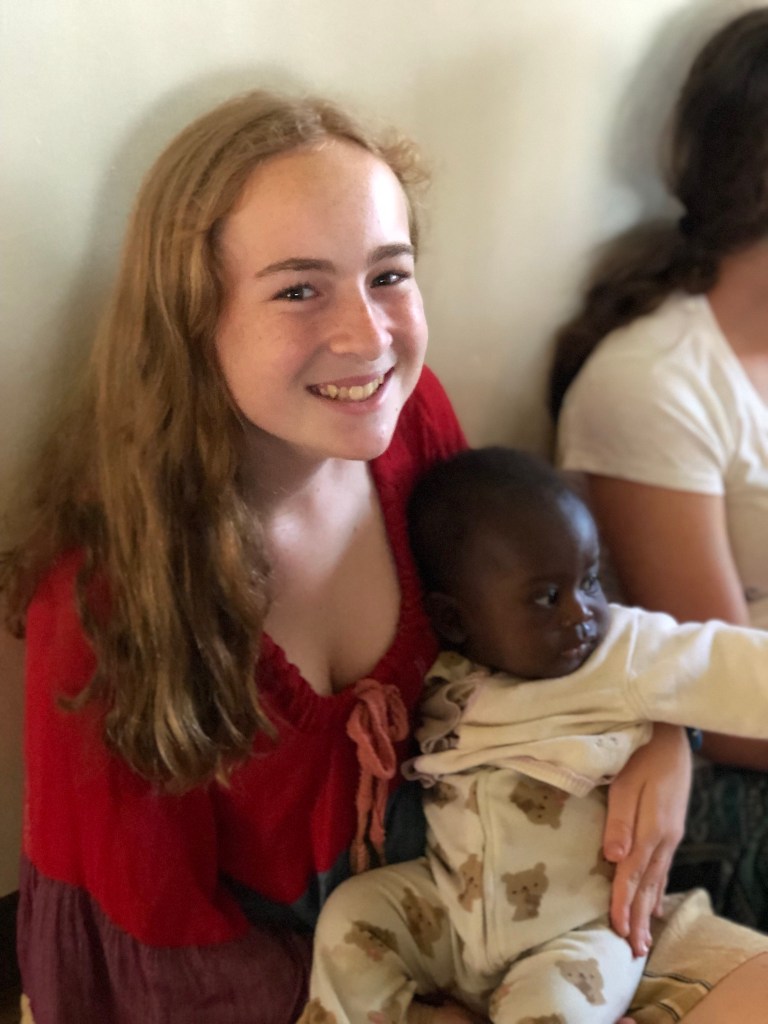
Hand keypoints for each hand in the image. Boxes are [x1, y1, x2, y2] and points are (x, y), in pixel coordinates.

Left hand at [603, 723, 690, 955]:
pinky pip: (663, 866)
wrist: (670, 733)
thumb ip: (619, 821)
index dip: (622, 902)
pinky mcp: (670, 826)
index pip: (632, 875)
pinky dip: (657, 888)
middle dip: (638, 917)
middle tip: (633, 950)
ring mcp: (671, 833)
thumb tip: (613, 859)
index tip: (616, 930)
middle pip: (647, 884)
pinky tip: (655, 901)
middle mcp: (665, 838)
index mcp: (651, 830)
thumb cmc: (640, 753)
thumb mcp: (626, 783)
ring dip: (648, 908)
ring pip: (657, 878)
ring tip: (643, 937)